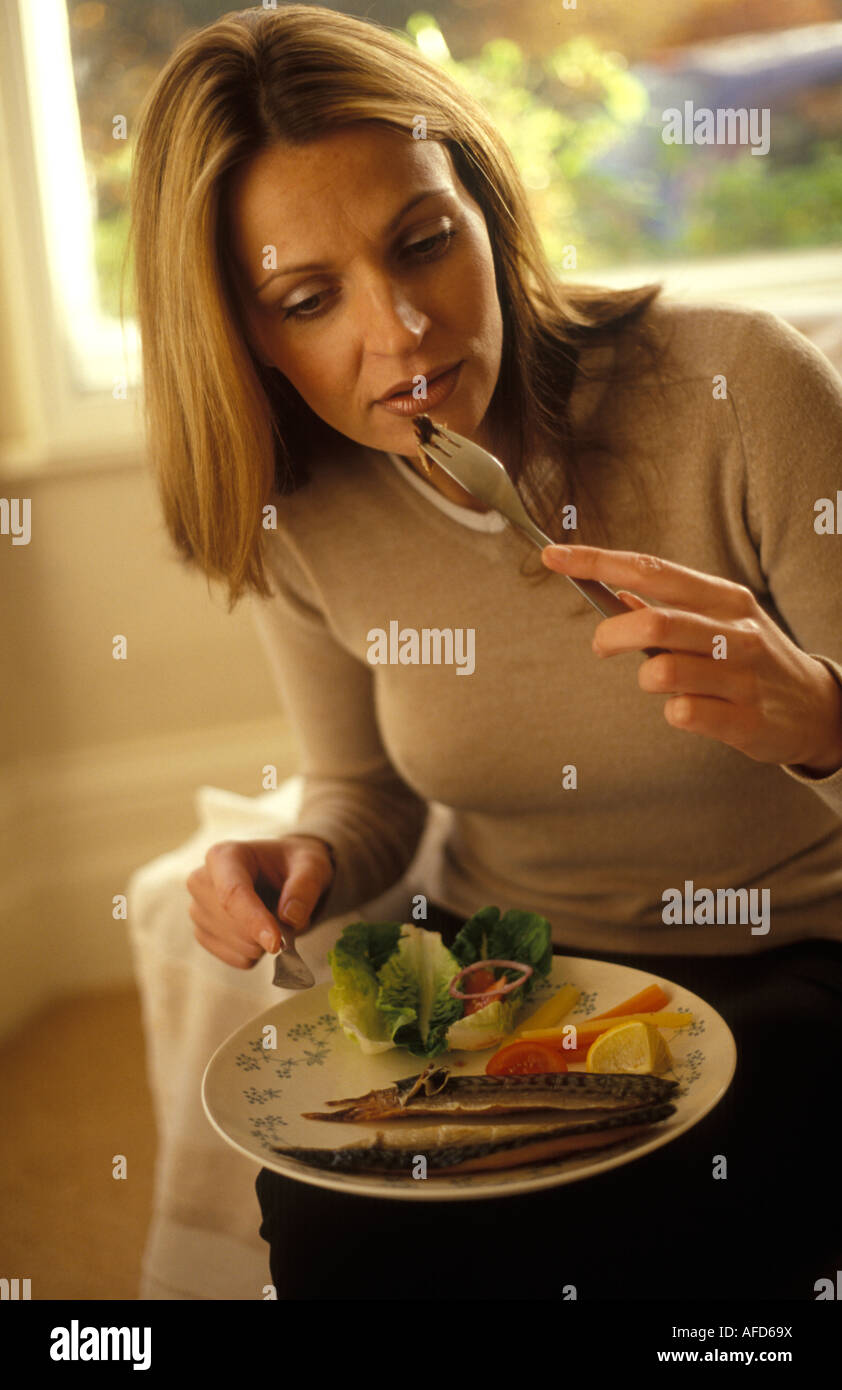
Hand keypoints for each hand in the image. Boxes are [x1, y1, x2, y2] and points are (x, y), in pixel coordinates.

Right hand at [186, 834, 335, 968]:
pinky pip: (237, 959)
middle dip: (269, 930)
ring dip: (266, 941)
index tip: (275, 943)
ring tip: (273, 916)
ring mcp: (197, 910)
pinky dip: (258, 953)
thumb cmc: (293, 864)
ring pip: (238, 946)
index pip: (232, 893)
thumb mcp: (311, 864)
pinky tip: (261, 930)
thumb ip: (305, 886)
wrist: (280, 873)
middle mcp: (202, 881)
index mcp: (224, 856)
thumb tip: (291, 918)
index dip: (253, 921)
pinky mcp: (203, 934)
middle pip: (234, 924)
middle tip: (291, 914)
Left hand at [542, 543, 841, 774]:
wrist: (818, 708)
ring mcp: (743, 676)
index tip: (554, 557)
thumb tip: (618, 593)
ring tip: (660, 683)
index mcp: (724, 597)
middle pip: (653, 622)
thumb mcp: (722, 620)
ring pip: (662, 671)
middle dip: (610, 635)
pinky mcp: (746, 719)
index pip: (651, 569)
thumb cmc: (753, 659)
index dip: (597, 562)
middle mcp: (735, 631)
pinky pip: (683, 714)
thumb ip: (672, 607)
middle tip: (602, 646)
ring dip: (646, 678)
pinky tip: (688, 710)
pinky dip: (673, 713)